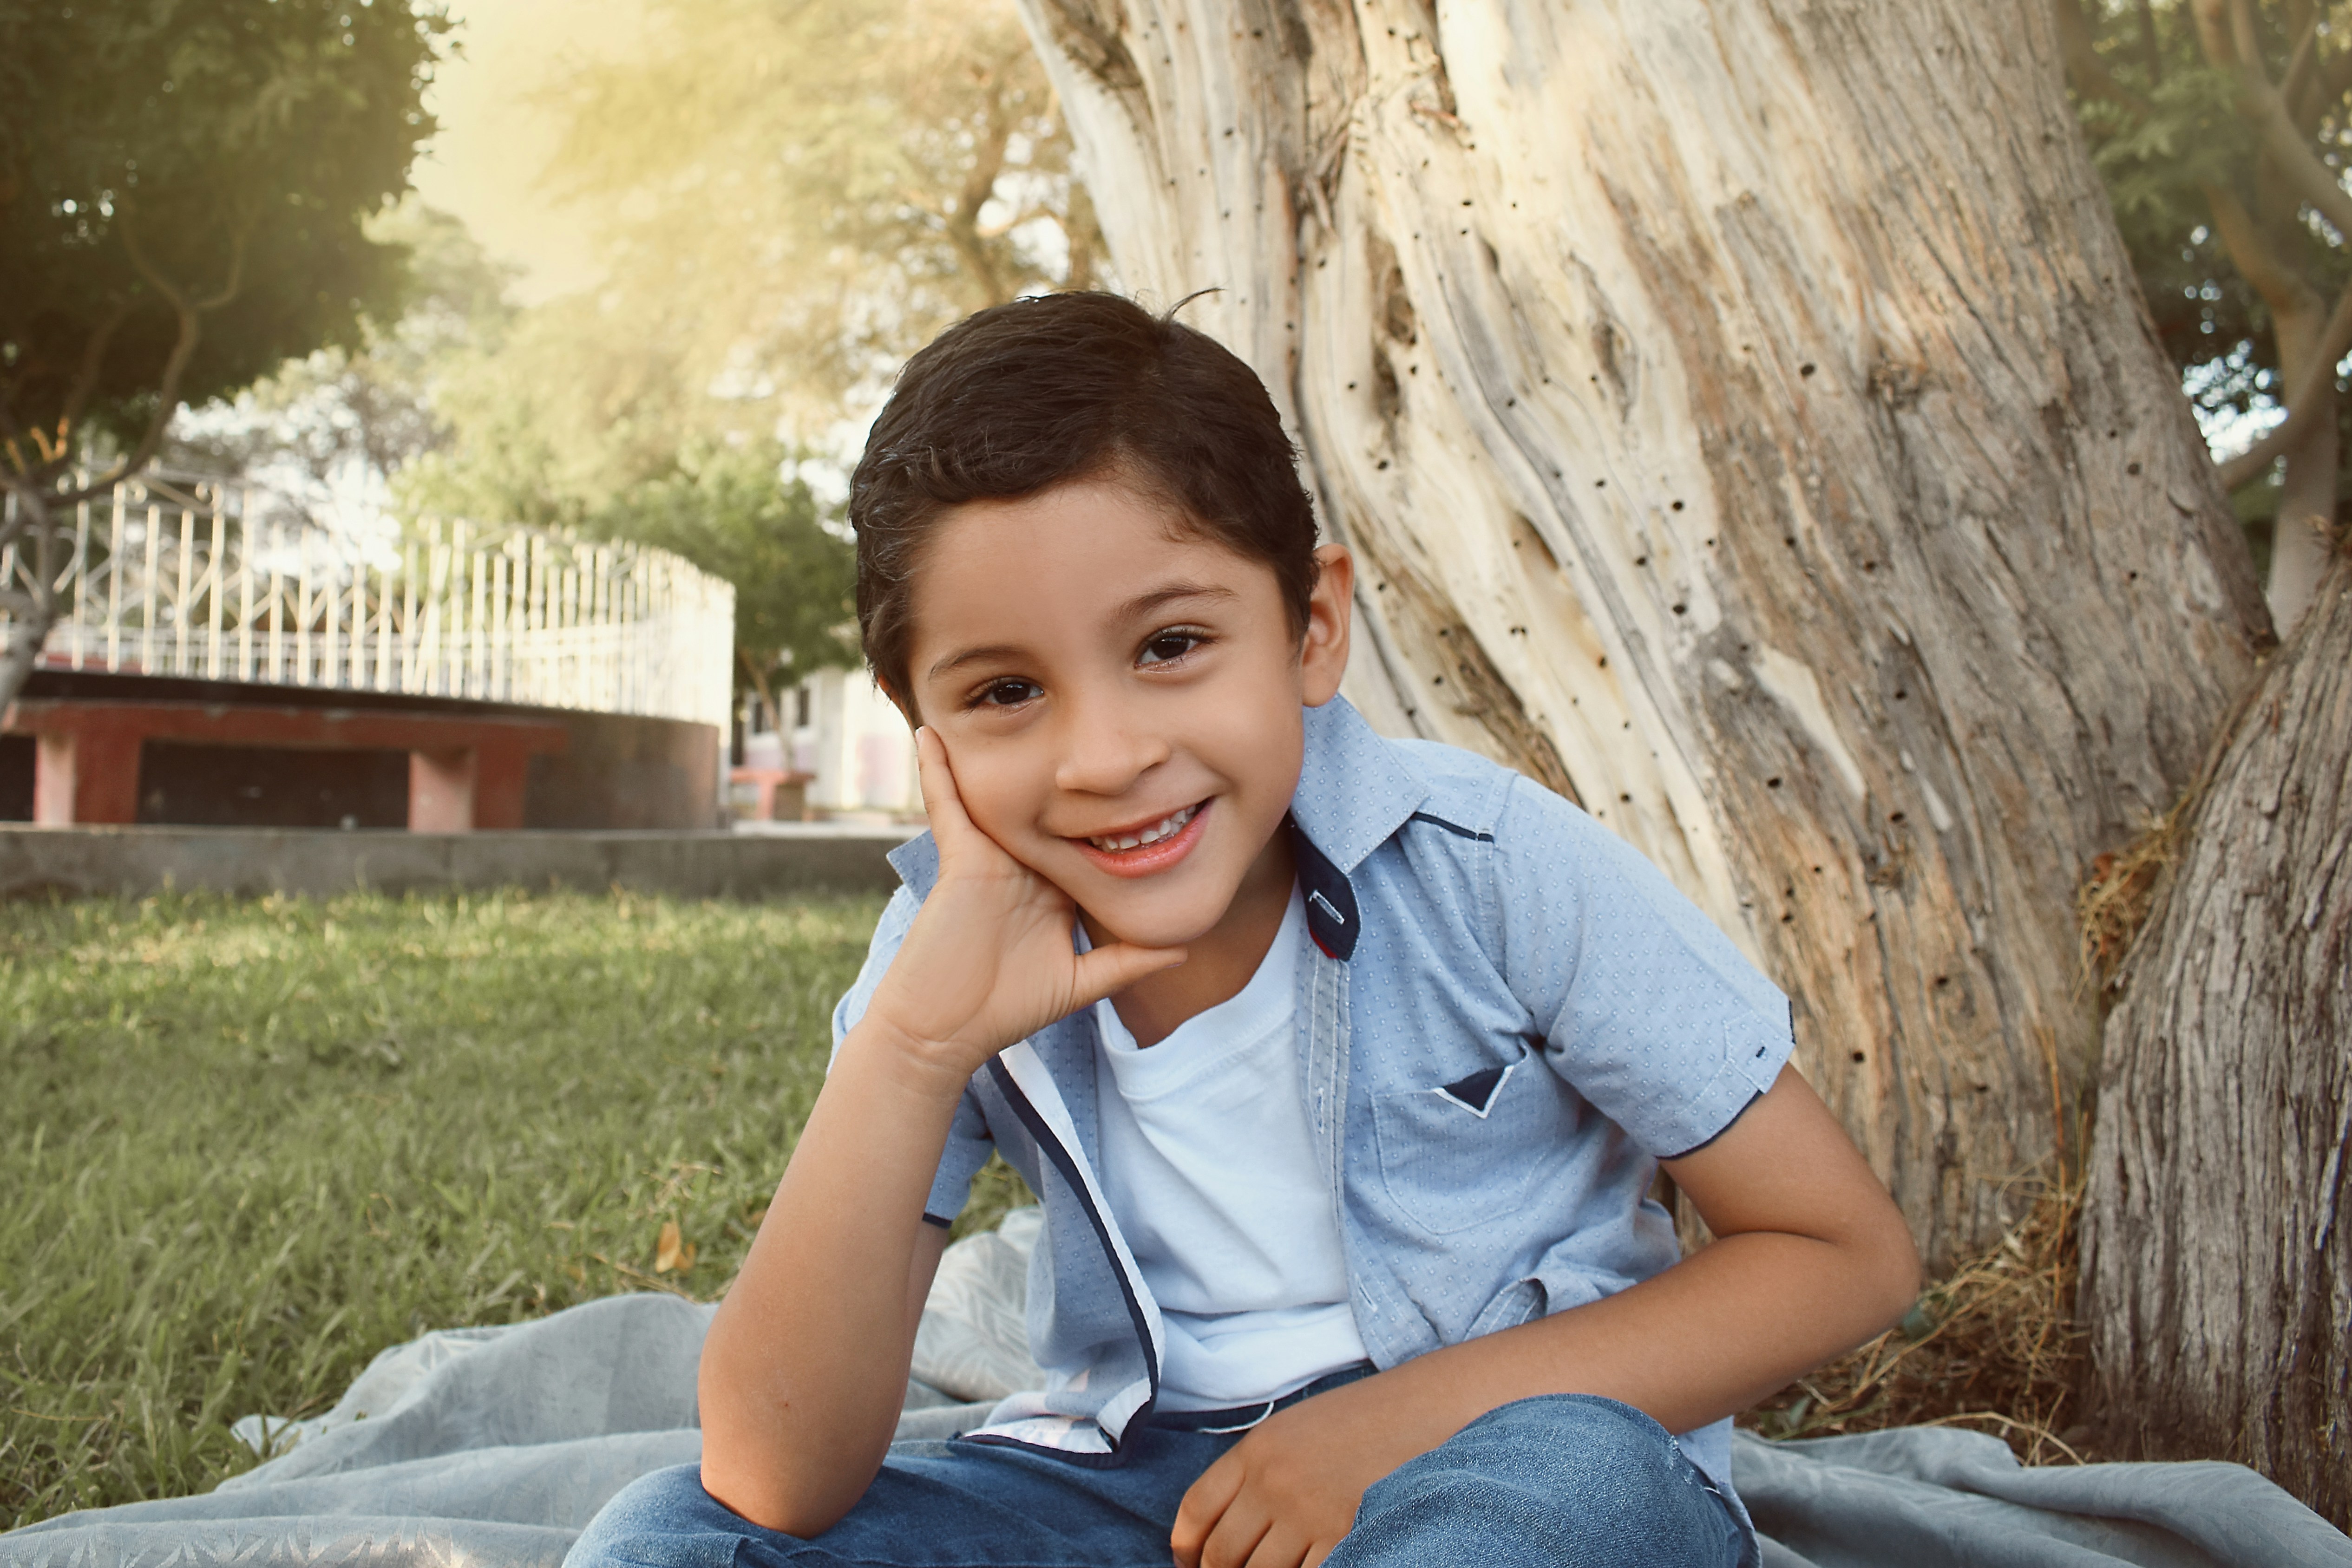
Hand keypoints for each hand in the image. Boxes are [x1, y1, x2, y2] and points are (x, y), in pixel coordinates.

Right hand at [861, 727, 1185, 1084]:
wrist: (948, 1031)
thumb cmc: (1007, 1008)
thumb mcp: (1081, 981)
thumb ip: (1129, 962)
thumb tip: (1183, 948)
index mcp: (1050, 883)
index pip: (1084, 835)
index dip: (1111, 809)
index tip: (1146, 777)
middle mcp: (1021, 862)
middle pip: (1048, 803)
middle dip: (1063, 765)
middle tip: (1088, 708)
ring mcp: (989, 856)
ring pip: (998, 791)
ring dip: (998, 750)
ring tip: (1007, 697)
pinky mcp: (960, 859)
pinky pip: (947, 805)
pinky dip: (937, 770)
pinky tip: (929, 733)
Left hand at [1171, 1376, 1429, 1567]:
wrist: (1433, 1408)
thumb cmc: (1368, 1422)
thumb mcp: (1298, 1432)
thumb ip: (1258, 1474)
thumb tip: (1224, 1532)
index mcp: (1257, 1450)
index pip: (1195, 1511)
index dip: (1187, 1550)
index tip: (1191, 1565)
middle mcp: (1274, 1482)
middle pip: (1222, 1555)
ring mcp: (1309, 1513)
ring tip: (1283, 1564)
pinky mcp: (1345, 1537)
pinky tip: (1316, 1563)